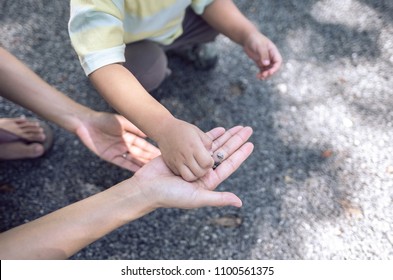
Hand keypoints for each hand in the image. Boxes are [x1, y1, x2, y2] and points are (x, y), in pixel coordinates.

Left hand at [75, 112, 159, 170]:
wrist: (86, 123)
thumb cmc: (104, 119)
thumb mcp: (122, 122)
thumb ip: (135, 128)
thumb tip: (149, 134)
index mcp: (130, 135)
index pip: (144, 144)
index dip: (152, 149)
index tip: (163, 154)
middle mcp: (126, 144)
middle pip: (140, 153)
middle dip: (150, 159)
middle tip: (162, 165)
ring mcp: (118, 151)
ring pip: (133, 159)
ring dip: (143, 164)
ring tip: (154, 171)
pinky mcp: (110, 157)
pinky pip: (123, 163)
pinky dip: (131, 167)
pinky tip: (140, 172)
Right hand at [133, 126, 253, 208]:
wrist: (146, 188)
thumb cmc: (170, 196)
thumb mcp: (197, 198)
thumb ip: (219, 199)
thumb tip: (240, 202)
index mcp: (209, 181)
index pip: (229, 164)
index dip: (240, 154)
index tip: (250, 143)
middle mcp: (203, 171)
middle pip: (224, 153)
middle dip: (236, 141)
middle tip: (248, 129)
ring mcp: (194, 162)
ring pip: (214, 146)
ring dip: (225, 136)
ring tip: (237, 126)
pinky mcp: (184, 154)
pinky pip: (200, 142)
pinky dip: (210, 136)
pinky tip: (219, 129)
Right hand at [155, 118, 214, 181]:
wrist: (163, 129)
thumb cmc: (183, 129)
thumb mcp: (198, 132)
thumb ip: (208, 143)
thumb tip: (211, 154)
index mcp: (194, 147)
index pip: (207, 162)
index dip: (210, 162)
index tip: (208, 158)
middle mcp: (185, 156)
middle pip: (200, 172)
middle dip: (204, 169)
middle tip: (202, 163)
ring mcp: (177, 162)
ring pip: (190, 177)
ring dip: (195, 174)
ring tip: (196, 167)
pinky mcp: (171, 165)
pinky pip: (181, 174)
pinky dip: (186, 172)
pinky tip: (187, 166)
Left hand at [243, 32, 281, 79]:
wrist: (247, 38)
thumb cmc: (255, 39)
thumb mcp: (259, 46)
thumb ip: (263, 55)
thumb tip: (266, 64)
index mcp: (273, 51)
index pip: (278, 61)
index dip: (275, 68)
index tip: (270, 72)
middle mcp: (270, 56)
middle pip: (273, 67)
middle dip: (269, 72)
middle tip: (263, 75)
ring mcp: (265, 59)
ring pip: (268, 69)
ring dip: (265, 74)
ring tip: (259, 77)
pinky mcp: (260, 62)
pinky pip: (262, 69)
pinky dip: (261, 73)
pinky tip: (258, 76)